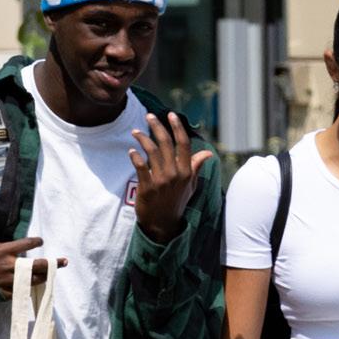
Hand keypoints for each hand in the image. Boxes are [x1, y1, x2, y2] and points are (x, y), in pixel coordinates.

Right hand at [0, 227, 65, 298]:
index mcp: (4, 251)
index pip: (26, 244)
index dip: (36, 241)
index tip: (40, 241)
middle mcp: (9, 266)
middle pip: (38, 266)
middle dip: (53, 264)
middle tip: (63, 261)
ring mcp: (8, 281)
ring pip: (33, 281)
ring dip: (44, 277)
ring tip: (51, 274)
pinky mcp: (5, 293)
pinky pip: (20, 291)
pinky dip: (27, 289)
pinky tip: (33, 286)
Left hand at [129, 111, 215, 240]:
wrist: (163, 224)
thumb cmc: (177, 202)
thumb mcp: (190, 185)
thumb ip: (196, 166)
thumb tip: (207, 153)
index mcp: (186, 171)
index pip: (184, 144)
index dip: (177, 127)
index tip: (171, 114)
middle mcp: (175, 174)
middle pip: (166, 143)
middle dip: (157, 126)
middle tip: (149, 116)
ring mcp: (161, 180)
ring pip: (151, 151)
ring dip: (142, 138)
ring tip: (135, 132)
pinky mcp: (147, 187)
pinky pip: (140, 167)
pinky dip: (135, 157)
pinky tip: (131, 151)